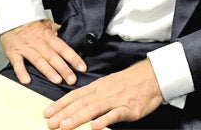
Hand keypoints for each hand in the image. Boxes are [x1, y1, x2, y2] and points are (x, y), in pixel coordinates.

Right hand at [0, 18, 86, 86]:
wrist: (11, 16)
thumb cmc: (29, 22)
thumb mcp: (46, 23)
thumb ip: (56, 31)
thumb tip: (66, 34)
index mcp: (47, 35)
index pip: (63, 48)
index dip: (73, 58)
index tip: (82, 67)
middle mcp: (38, 42)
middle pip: (53, 56)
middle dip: (64, 69)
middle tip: (72, 80)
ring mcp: (25, 48)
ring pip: (39, 61)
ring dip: (48, 71)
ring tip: (57, 80)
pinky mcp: (13, 53)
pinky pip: (17, 63)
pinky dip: (21, 72)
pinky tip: (27, 80)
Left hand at [44, 60, 162, 129]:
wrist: (154, 76)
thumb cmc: (130, 82)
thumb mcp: (109, 84)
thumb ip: (93, 94)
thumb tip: (75, 105)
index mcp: (99, 86)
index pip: (76, 95)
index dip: (61, 104)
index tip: (47, 113)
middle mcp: (105, 92)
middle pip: (82, 103)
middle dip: (64, 114)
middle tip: (50, 123)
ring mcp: (117, 100)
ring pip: (94, 109)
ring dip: (78, 117)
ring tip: (64, 126)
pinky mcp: (129, 108)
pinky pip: (115, 114)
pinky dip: (104, 120)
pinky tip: (94, 127)